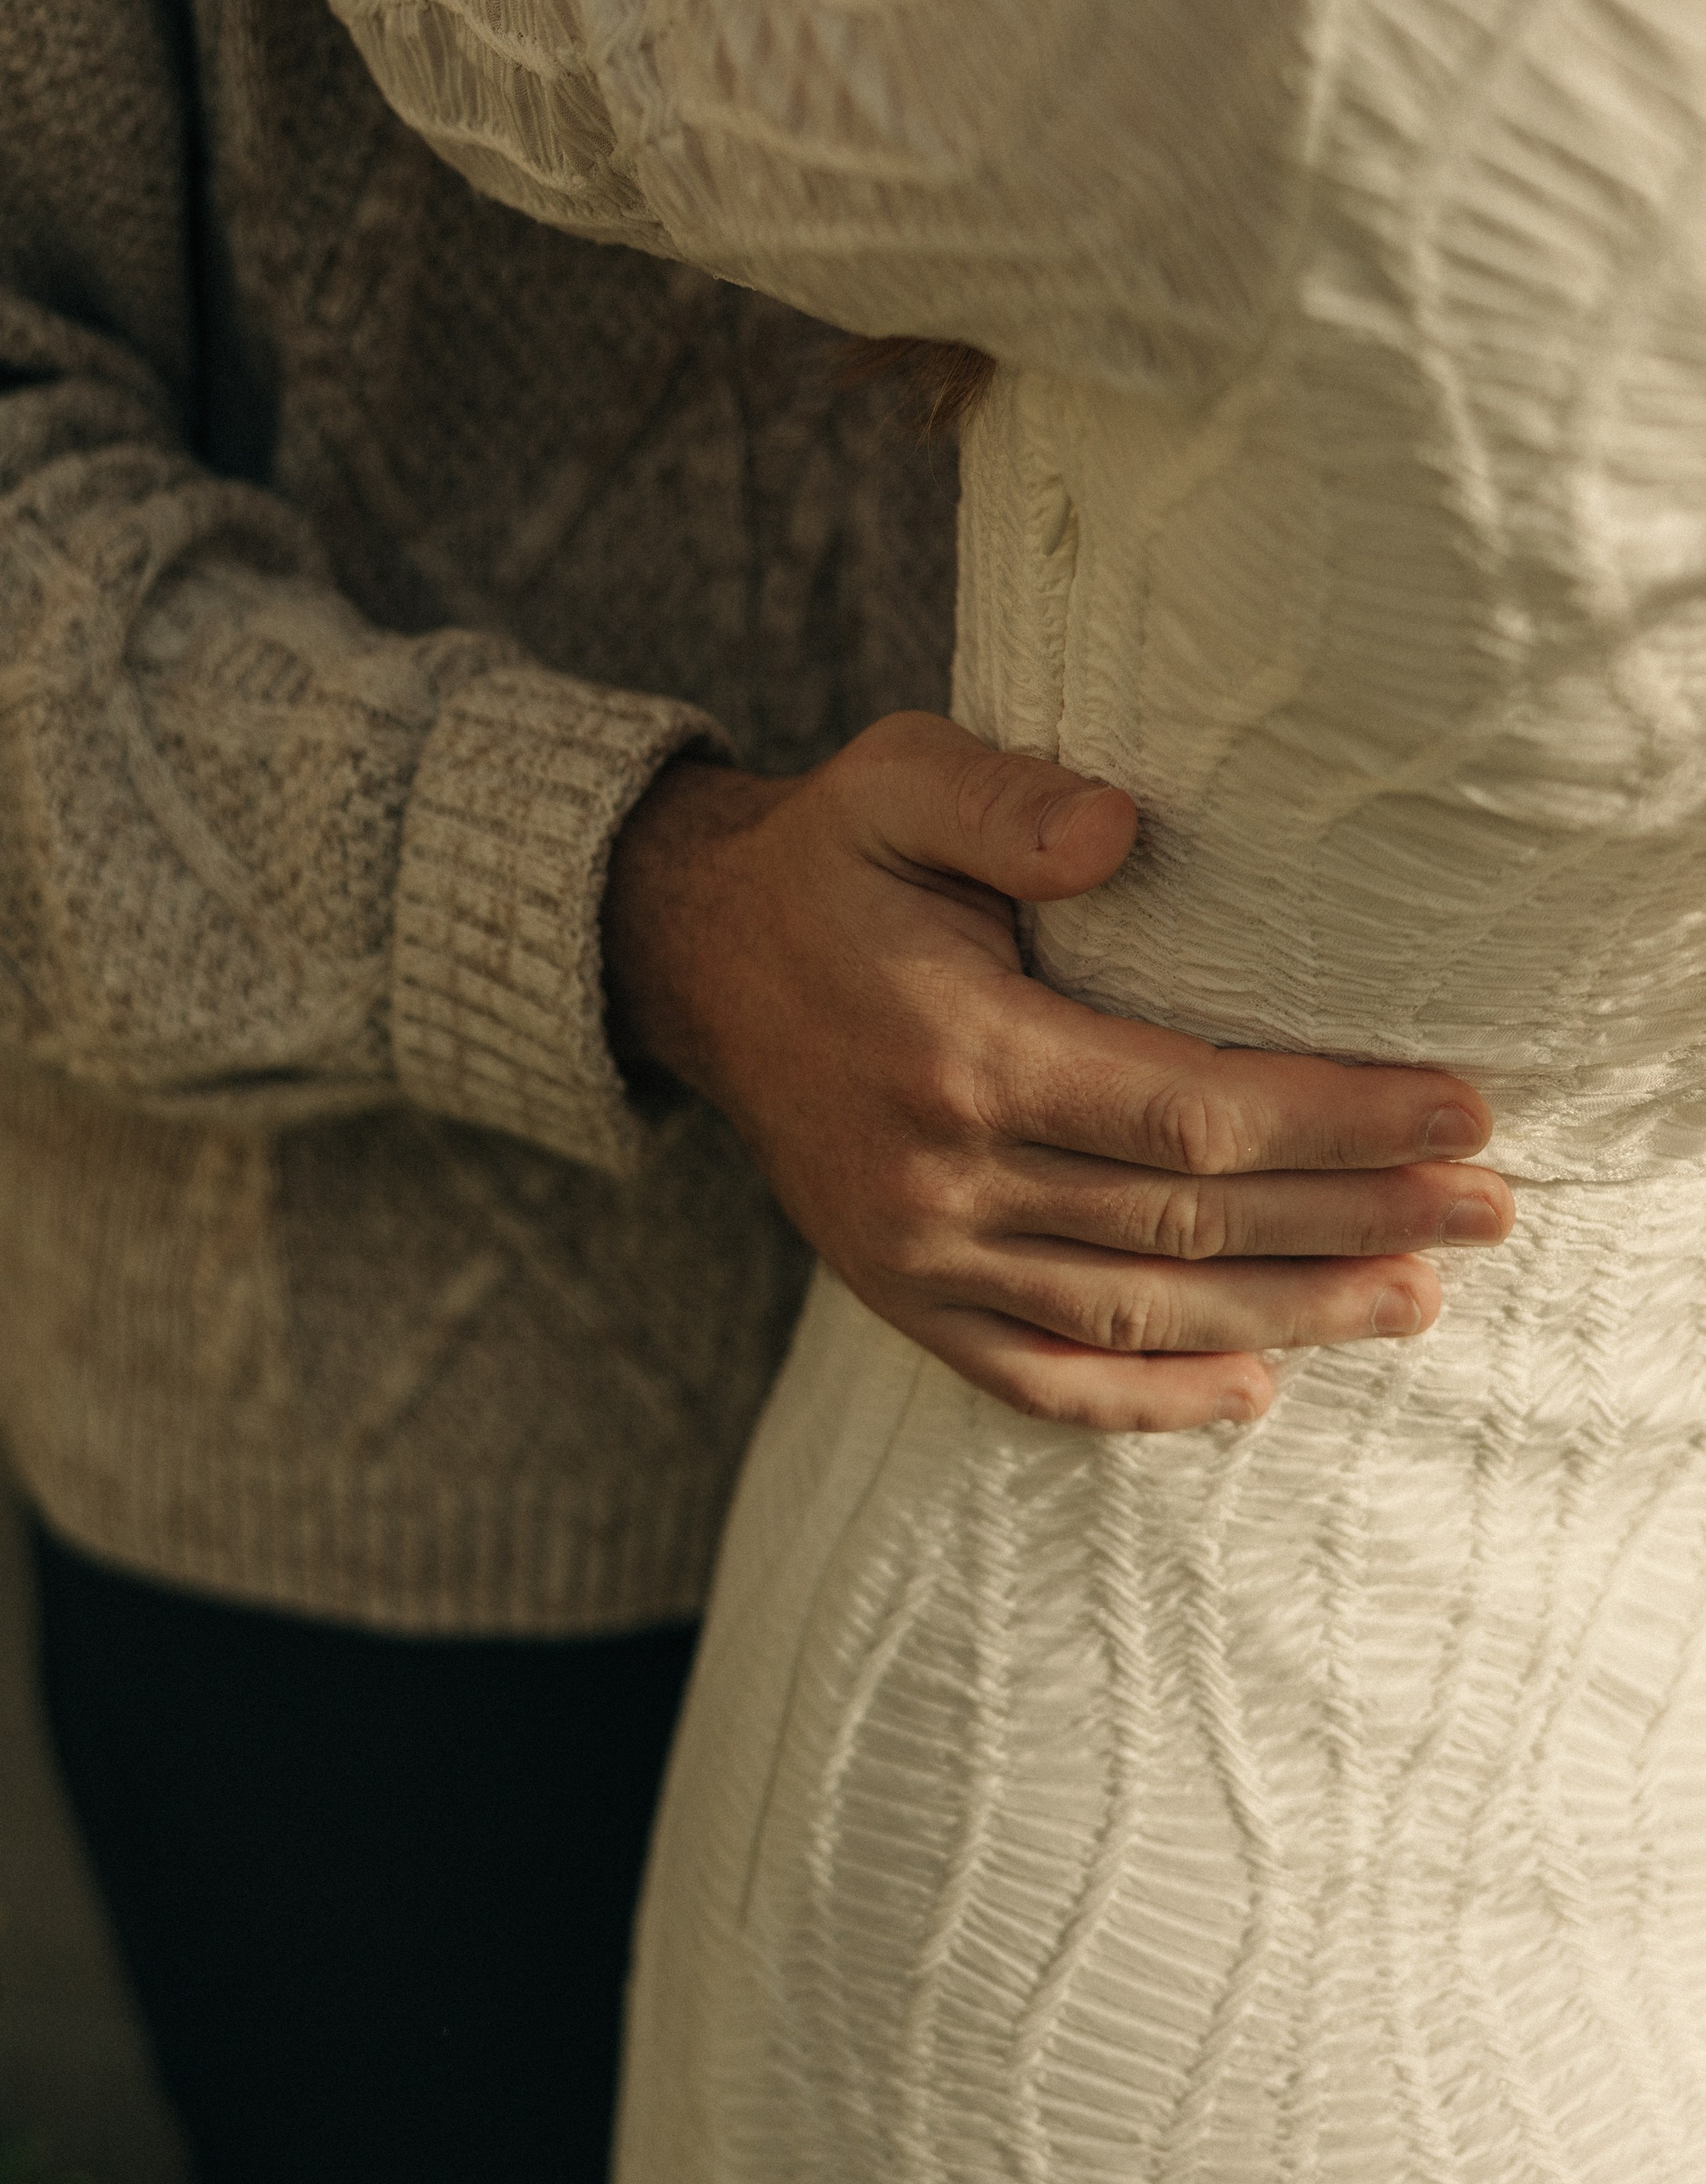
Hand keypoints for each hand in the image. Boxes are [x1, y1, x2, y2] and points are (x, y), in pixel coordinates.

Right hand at [603, 713, 1513, 1430]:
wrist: (694, 960)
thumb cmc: (829, 861)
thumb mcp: (895, 783)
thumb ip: (1005, 801)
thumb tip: (1121, 831)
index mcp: (959, 1052)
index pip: (1189, 1115)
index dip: (1336, 1125)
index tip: (1461, 1112)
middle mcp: (939, 1176)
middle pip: (1188, 1224)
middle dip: (1355, 1219)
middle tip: (1488, 1208)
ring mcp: (917, 1254)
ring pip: (1135, 1312)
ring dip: (1289, 1313)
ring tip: (1417, 1296)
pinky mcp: (901, 1297)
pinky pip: (1035, 1380)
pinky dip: (1148, 1401)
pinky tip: (1254, 1392)